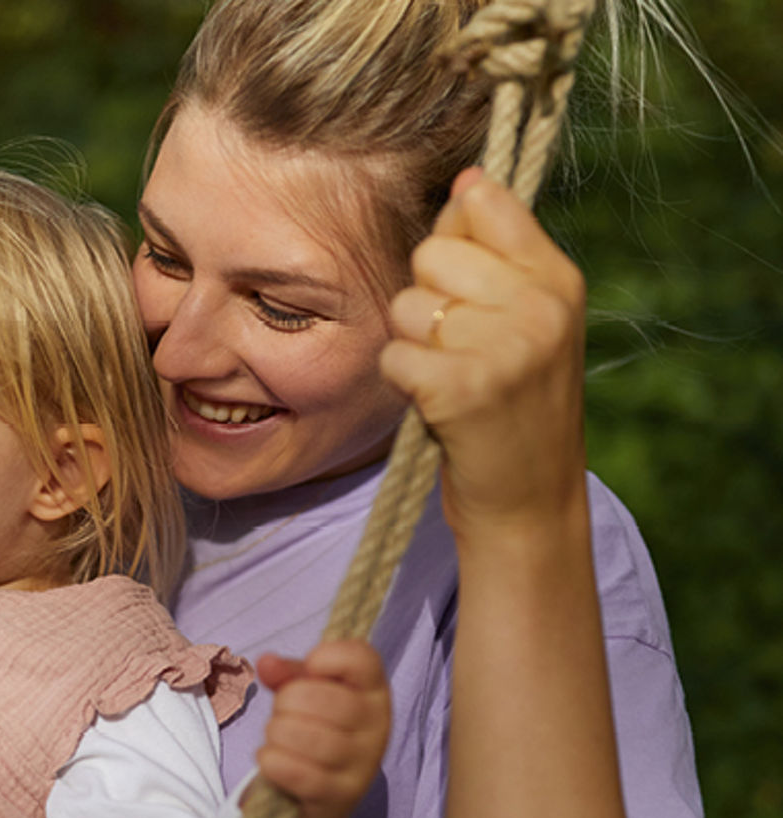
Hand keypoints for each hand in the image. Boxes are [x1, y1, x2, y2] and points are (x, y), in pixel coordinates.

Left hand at [255, 639, 390, 817]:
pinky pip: (296, 772)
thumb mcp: (306, 692)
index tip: (310, 668)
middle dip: (285, 702)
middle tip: (284, 712)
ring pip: (304, 736)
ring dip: (276, 733)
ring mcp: (362, 764)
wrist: (322, 791)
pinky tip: (273, 759)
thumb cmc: (316, 728)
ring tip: (278, 737)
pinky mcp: (341, 796)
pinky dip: (272, 761)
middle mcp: (377, 726)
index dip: (326, 656)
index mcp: (374, 691)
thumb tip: (267, 664)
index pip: (362, 658)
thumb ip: (287, 673)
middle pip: (320, 698)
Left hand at [381, 167, 587, 537]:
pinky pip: (393, 354)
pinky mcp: (463, 389)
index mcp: (558, 280)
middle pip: (431, 252)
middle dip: (428, 298)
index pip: (482, 202)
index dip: (453, 239)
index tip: (467, 283)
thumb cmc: (516, 404)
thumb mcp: (529, 321)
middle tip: (459, 348)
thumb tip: (464, 180)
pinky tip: (435, 404)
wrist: (530, 502)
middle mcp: (540, 307)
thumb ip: (497, 253)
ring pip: (406, 305)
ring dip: (413, 344)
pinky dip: (402, 382)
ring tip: (451, 377)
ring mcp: (506, 348)